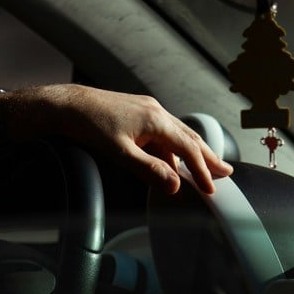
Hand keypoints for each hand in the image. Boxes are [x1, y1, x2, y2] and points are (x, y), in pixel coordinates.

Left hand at [7, 85, 233, 193]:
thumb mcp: (119, 153)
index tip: (211, 188)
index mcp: (156, 120)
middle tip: (226, 172)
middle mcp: (156, 111)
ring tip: (204, 166)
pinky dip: (171, 145)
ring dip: (191, 151)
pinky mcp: (137, 110)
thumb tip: (174, 185)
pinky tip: (170, 157)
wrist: (67, 105)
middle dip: (208, 157)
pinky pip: (162, 130)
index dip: (201, 170)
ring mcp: (147, 109)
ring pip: (176, 133)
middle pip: (189, 137)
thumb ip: (148, 170)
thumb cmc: (89, 125)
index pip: (188, 149)